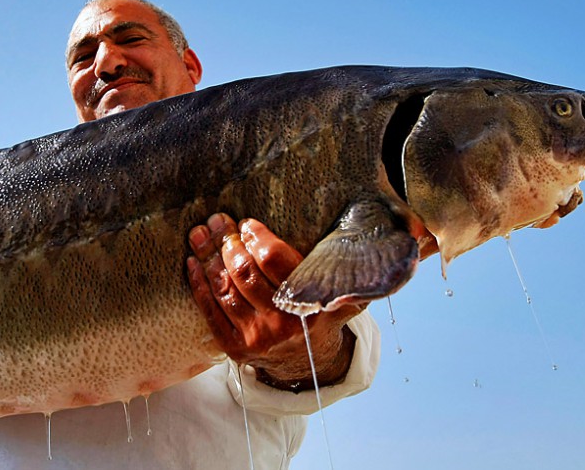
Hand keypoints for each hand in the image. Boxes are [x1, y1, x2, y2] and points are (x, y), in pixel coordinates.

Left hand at [186, 213, 361, 389]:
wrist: (307, 364)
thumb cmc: (321, 317)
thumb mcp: (344, 300)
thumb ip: (353, 277)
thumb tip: (392, 247)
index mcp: (309, 307)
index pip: (276, 263)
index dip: (258, 239)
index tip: (248, 223)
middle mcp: (281, 324)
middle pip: (245, 273)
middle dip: (228, 242)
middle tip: (218, 219)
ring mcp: (255, 338)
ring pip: (225, 289)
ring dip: (207, 257)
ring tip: (199, 233)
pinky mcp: (234, 348)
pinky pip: (211, 312)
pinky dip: (199, 285)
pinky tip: (192, 261)